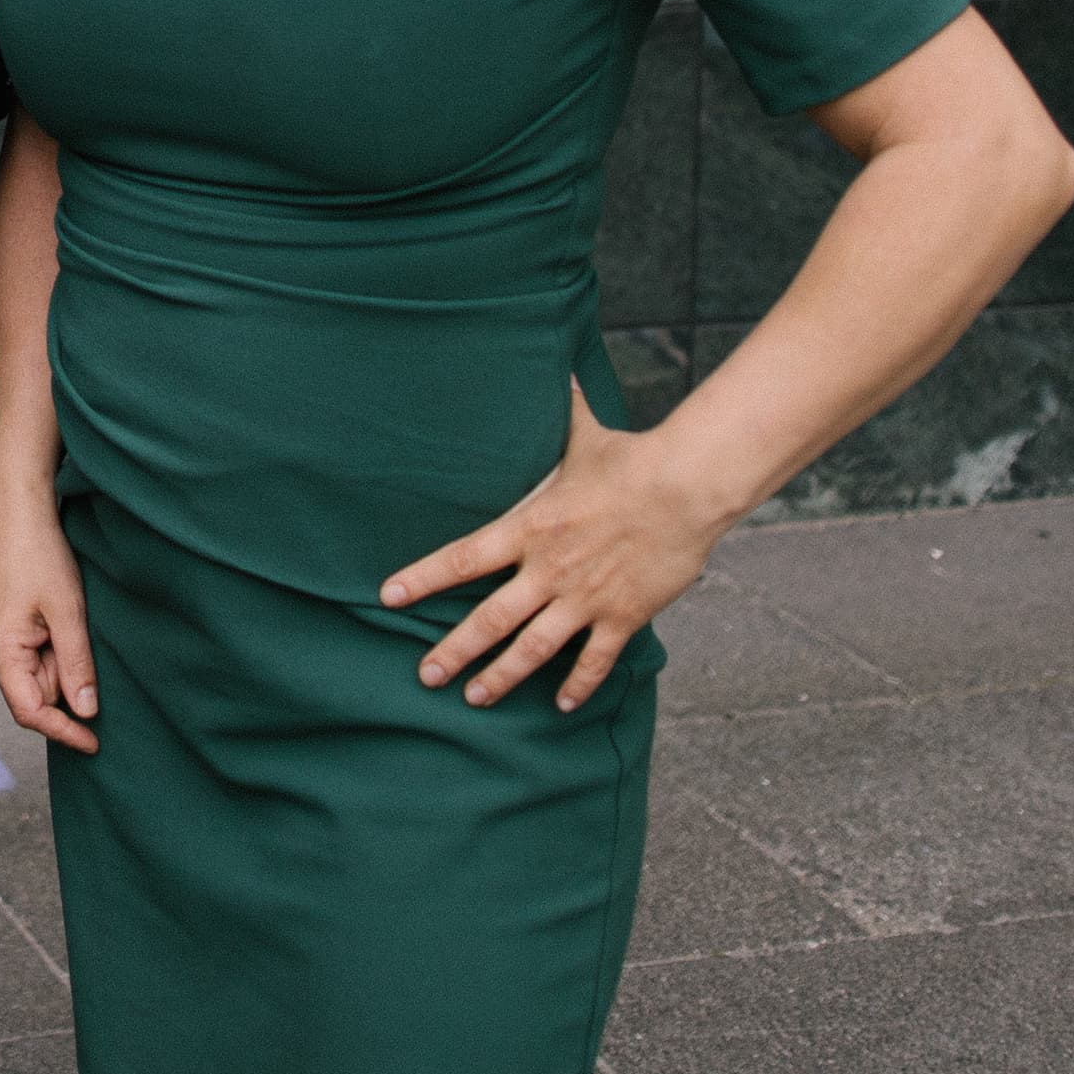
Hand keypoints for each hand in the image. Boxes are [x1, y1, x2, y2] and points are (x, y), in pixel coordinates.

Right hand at [0, 499, 98, 755]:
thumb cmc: (38, 554)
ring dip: (56, 657)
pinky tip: (49, 615)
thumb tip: (85, 711)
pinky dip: (46, 646)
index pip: (31, 711)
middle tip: (74, 631)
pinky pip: (25, 657)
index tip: (94, 742)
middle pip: (34, 692)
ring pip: (32, 674)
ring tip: (60, 615)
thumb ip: (77, 666)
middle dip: (63, 675)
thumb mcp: (68, 613)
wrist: (16, 513)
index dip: (64, 730)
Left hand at [381, 381, 733, 712]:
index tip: (387, 597)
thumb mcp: (582, 435)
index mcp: (527, 528)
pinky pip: (594, 659)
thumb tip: (555, 368)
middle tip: (423, 675)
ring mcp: (584, 597)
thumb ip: (560, 412)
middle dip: (453, 652)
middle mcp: (548, 569)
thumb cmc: (630, 459)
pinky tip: (562, 705)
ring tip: (474, 698)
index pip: (460, 559)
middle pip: (488, 619)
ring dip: (501, 677)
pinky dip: (577, 685)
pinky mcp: (622, 615)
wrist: (685, 487)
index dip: (422, 579)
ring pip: (533, 649)